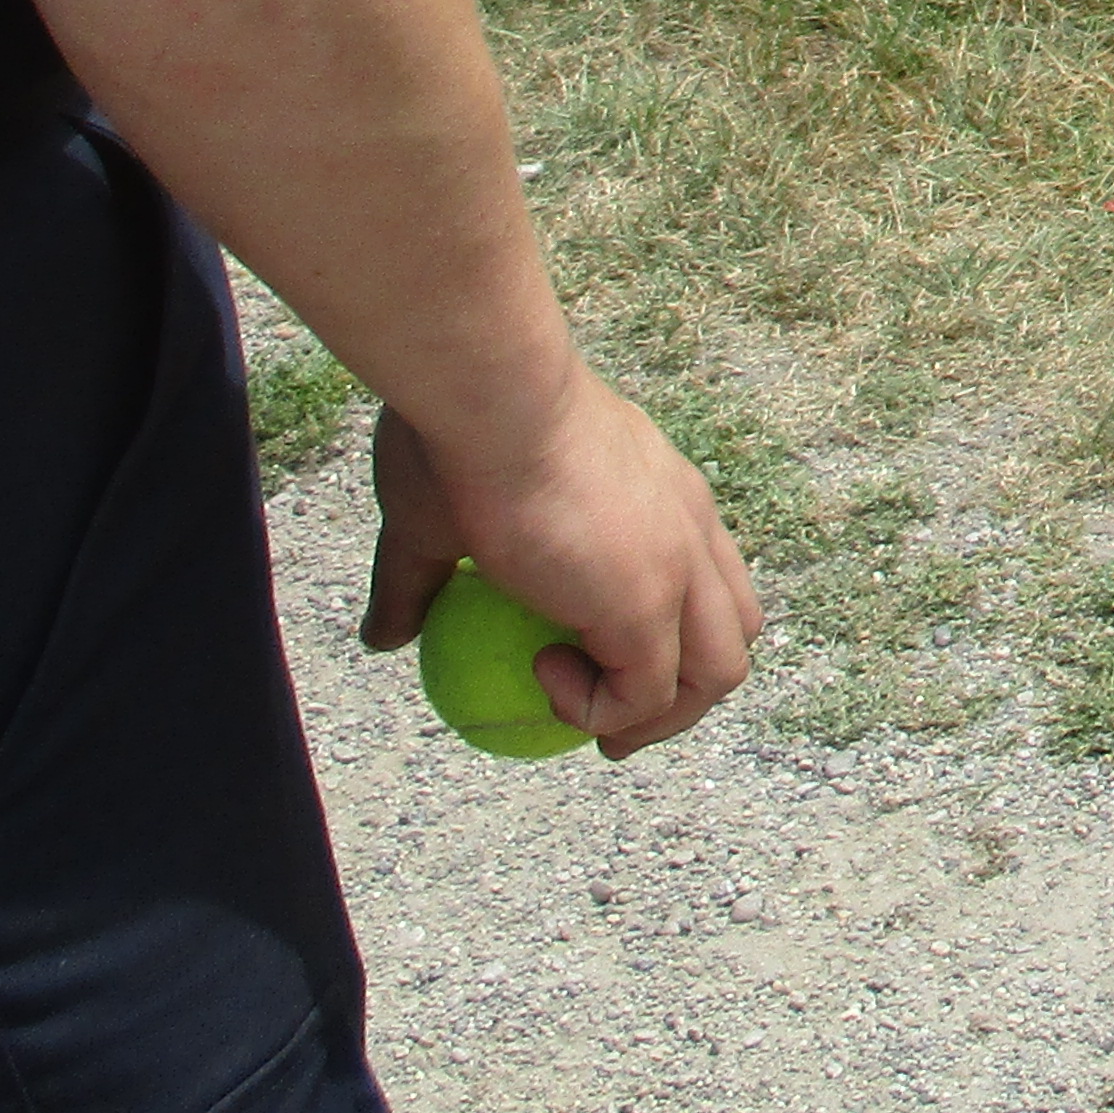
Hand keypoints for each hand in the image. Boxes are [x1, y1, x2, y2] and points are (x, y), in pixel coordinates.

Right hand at [362, 385, 762, 758]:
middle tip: (608, 716)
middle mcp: (690, 526)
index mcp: (662, 496)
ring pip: (719, 672)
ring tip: (576, 711)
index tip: (600, 660)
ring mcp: (679, 564)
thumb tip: (382, 638)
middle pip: (731, 630)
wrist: (488, 396)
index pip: (705, 577)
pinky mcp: (648, 603)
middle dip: (684, 691)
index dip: (673, 631)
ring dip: (653, 715)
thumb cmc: (459, 434)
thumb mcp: (437, 518)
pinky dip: (599, 710)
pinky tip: (540, 671)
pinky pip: (645, 695)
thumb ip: (418, 583)